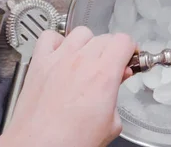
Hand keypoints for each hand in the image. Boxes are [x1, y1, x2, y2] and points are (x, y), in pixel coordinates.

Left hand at [0, 26, 135, 146]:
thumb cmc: (71, 142)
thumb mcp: (111, 124)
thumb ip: (117, 97)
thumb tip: (117, 83)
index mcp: (103, 74)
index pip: (124, 41)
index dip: (130, 50)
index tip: (129, 59)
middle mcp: (81, 61)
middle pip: (105, 37)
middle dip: (113, 50)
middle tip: (111, 68)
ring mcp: (58, 59)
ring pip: (81, 33)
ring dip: (88, 44)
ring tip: (87, 60)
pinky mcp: (39, 63)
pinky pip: (50, 37)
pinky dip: (58, 41)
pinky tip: (62, 55)